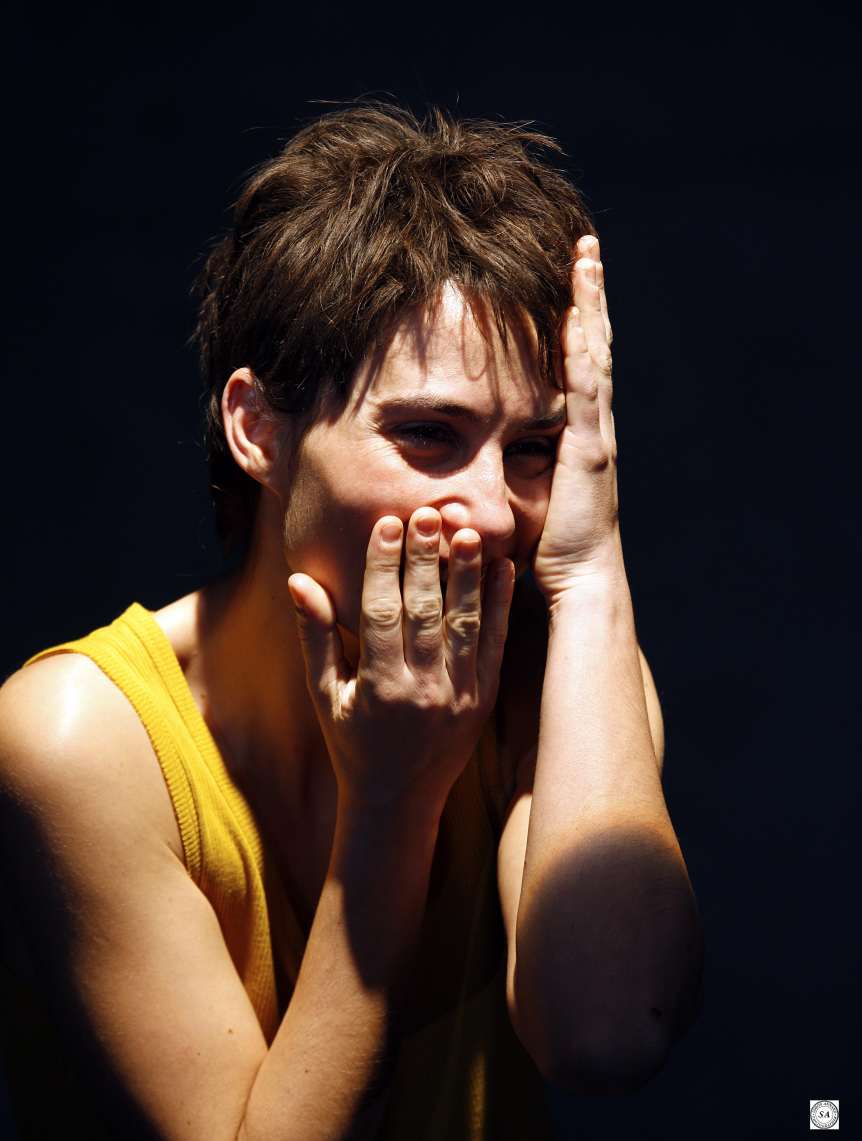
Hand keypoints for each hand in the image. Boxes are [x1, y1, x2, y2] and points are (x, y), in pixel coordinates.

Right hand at [286, 510, 514, 814]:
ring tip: (469, 530)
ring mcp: (460, 695)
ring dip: (468, 575)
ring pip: (467, 624)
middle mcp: (423, 690)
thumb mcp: (324, 695)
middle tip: (428, 513)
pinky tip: (504, 568)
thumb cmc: (352, 743)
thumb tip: (299, 580)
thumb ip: (316, 636)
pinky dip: (500, 605)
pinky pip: (496, 645)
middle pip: (425, 612)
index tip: (386, 524)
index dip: (383, 567)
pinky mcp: (484, 698)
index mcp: (379, 688)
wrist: (399, 802)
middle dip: (426, 560)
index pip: (381, 613)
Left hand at [531, 234, 622, 604]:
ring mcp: (594, 435)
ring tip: (586, 257)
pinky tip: (578, 309)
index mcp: (573, 440)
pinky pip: (586, 385)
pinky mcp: (589, 448)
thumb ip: (496, 480)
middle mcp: (590, 430)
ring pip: (593, 355)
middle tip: (585, 250)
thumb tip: (450, 473)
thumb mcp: (516, 509)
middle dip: (587, 298)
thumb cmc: (541, 559)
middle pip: (590, 349)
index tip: (564, 287)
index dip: (571, 326)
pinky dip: (584, 345)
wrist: (575, 590)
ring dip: (590, 305)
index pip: (573, 369)